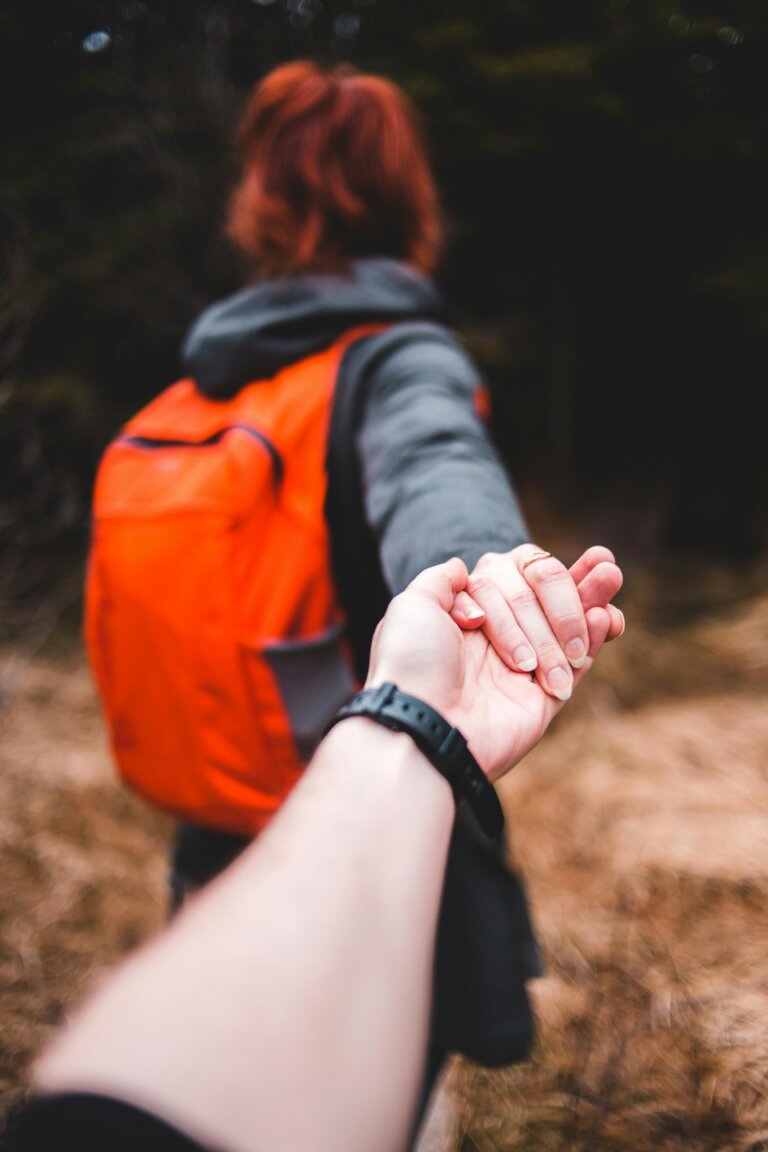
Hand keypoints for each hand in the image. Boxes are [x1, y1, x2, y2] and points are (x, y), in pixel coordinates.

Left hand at [366, 556, 620, 780]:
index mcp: (465, 618)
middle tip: (605, 567)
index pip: (511, 581)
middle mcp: (495, 642)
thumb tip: (463, 565)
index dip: (532, 574)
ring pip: (567, 629)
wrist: (423, 724)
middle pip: (543, 601)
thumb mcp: (411, 607)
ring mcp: (522, 671)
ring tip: (612, 575)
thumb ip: (441, 581)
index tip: (525, 575)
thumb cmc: (413, 664)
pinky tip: (606, 617)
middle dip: (571, 585)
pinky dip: (595, 640)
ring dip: (592, 601)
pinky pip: (577, 666)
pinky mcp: (543, 701)